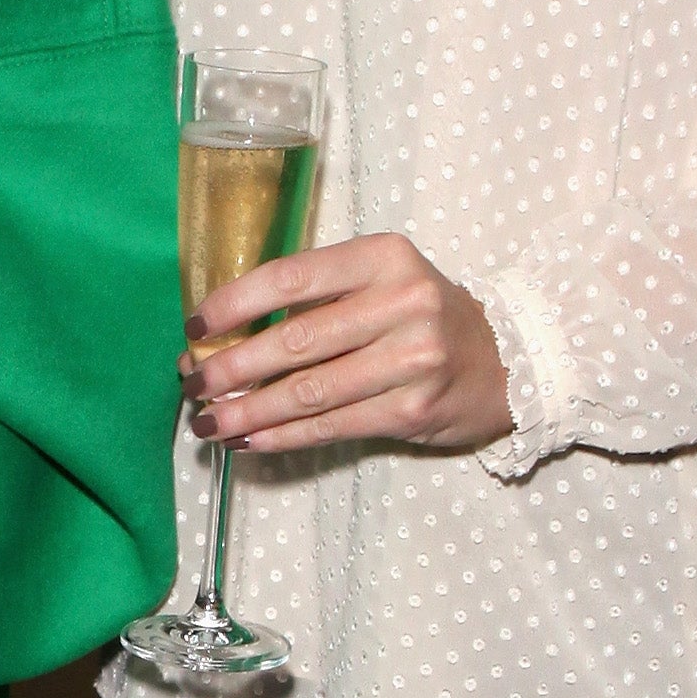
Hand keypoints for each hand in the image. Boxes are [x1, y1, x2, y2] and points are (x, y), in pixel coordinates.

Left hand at [182, 233, 509, 457]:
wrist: (506, 361)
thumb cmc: (421, 315)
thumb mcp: (380, 279)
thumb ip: (318, 295)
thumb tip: (226, 332)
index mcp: (383, 257)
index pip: (291, 277)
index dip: (234, 303)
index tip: (195, 326)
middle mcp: (402, 304)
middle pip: (295, 340)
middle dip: (232, 366)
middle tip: (190, 381)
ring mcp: (413, 360)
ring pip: (309, 391)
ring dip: (248, 410)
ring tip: (207, 421)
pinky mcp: (414, 410)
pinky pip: (332, 425)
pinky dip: (283, 436)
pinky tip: (248, 440)